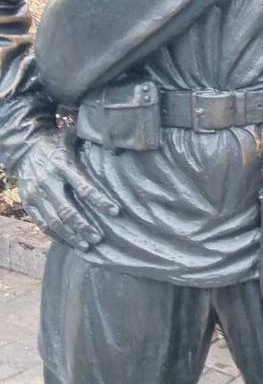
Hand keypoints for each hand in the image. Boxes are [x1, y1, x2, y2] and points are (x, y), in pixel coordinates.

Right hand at [13, 132, 118, 250]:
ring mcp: (35, 194)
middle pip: (67, 209)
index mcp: (63, 164)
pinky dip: (56, 235)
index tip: (115, 212)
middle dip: (84, 226)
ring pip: (54, 221)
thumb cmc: (56, 143)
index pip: (83, 186)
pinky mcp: (28, 202)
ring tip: (86, 246)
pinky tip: (69, 242)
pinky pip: (42, 223)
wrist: (24, 147)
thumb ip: (92, 144)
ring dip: (71, 235)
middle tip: (99, 238)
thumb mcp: (73, 138)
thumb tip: (118, 144)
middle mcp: (48, 181)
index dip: (100, 201)